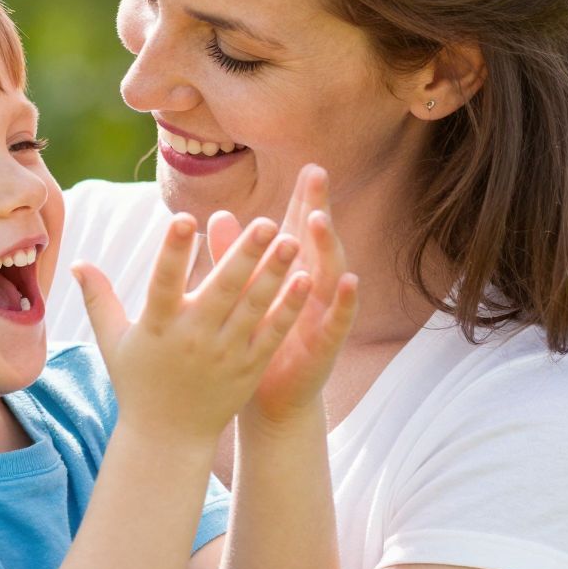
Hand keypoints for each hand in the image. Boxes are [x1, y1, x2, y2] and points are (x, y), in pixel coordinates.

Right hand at [73, 214, 310, 443]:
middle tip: (267, 222)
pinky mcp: (248, 369)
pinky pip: (271, 333)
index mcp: (157, 327)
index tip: (185, 217)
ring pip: (253, 308)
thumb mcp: (113, 343)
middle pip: (221, 290)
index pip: (164, 282)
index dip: (174, 251)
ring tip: (292, 240)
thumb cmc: (138, 383)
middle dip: (244, 255)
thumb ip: (99, 300)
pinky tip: (307, 280)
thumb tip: (78, 262)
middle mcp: (192, 339)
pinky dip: (289, 308)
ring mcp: (224, 355)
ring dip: (274, 274)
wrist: (168, 438)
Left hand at [207, 165, 358, 426]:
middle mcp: (312, 289)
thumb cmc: (254, 343)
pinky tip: (351, 280)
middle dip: (319, 209)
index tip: (309, 168)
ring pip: (329, 274)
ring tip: (319, 220)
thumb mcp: (241, 298)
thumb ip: (232, 258)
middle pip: (318, 243)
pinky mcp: (326, 345)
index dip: (305, 201)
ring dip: (326, 247)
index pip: (299, 230)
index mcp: (290, 275)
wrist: (267, 400)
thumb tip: (217, 215)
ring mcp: (322, 315)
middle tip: (318, 176)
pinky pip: (339, 320)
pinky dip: (346, 301)